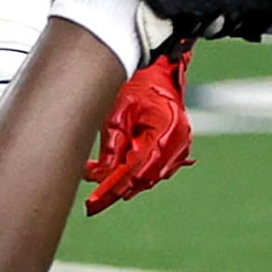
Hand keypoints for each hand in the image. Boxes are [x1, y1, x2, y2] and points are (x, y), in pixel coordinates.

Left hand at [85, 54, 194, 214]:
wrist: (159, 70)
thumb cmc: (139, 84)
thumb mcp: (118, 112)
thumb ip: (112, 145)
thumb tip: (102, 174)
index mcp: (166, 131)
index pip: (137, 169)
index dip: (114, 187)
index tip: (95, 202)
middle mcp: (177, 143)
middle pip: (143, 178)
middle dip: (116, 185)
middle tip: (92, 196)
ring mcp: (179, 147)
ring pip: (147, 176)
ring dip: (123, 179)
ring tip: (95, 173)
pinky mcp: (176, 149)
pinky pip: (153, 167)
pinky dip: (134, 170)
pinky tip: (114, 169)